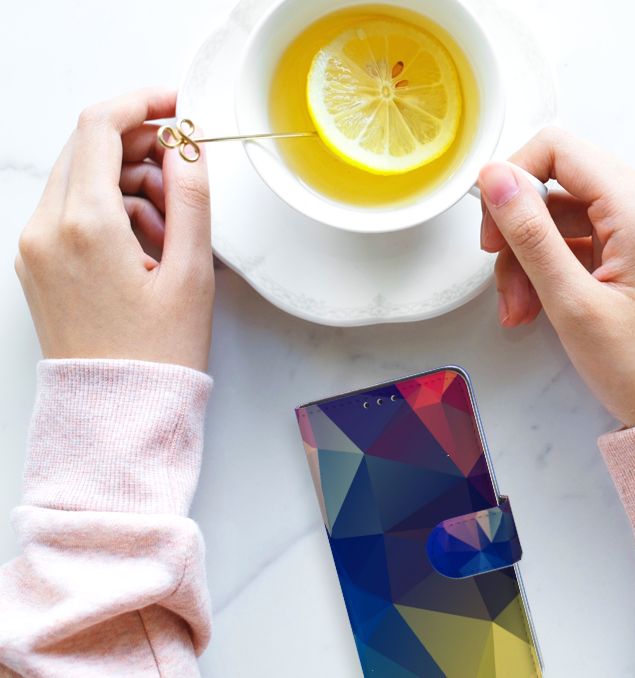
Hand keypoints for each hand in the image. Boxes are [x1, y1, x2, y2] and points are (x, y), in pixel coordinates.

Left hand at [15, 88, 213, 371]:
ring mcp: (35, 246)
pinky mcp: (37, 263)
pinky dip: (110, 210)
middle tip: (185, 174)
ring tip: (173, 228)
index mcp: (85, 225)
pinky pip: (72, 210)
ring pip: (81, 178)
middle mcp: (46, 229)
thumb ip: (192, 198)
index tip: (177, 105)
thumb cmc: (157, 354)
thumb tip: (188, 147)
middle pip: (88, 148)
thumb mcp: (192, 273)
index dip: (143, 103)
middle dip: (141, 147)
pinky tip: (147, 244)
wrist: (117, 412)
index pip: (100, 127)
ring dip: (129, 182)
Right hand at [478, 128, 634, 426]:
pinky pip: (578, 237)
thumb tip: (494, 177)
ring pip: (561, 214)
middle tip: (502, 279)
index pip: (558, 149)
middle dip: (519, 230)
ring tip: (520, 309)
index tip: (492, 227)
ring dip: (529, 257)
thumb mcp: (571, 301)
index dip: (513, 179)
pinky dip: (550, 267)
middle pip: (557, 182)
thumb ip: (529, 233)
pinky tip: (537, 306)